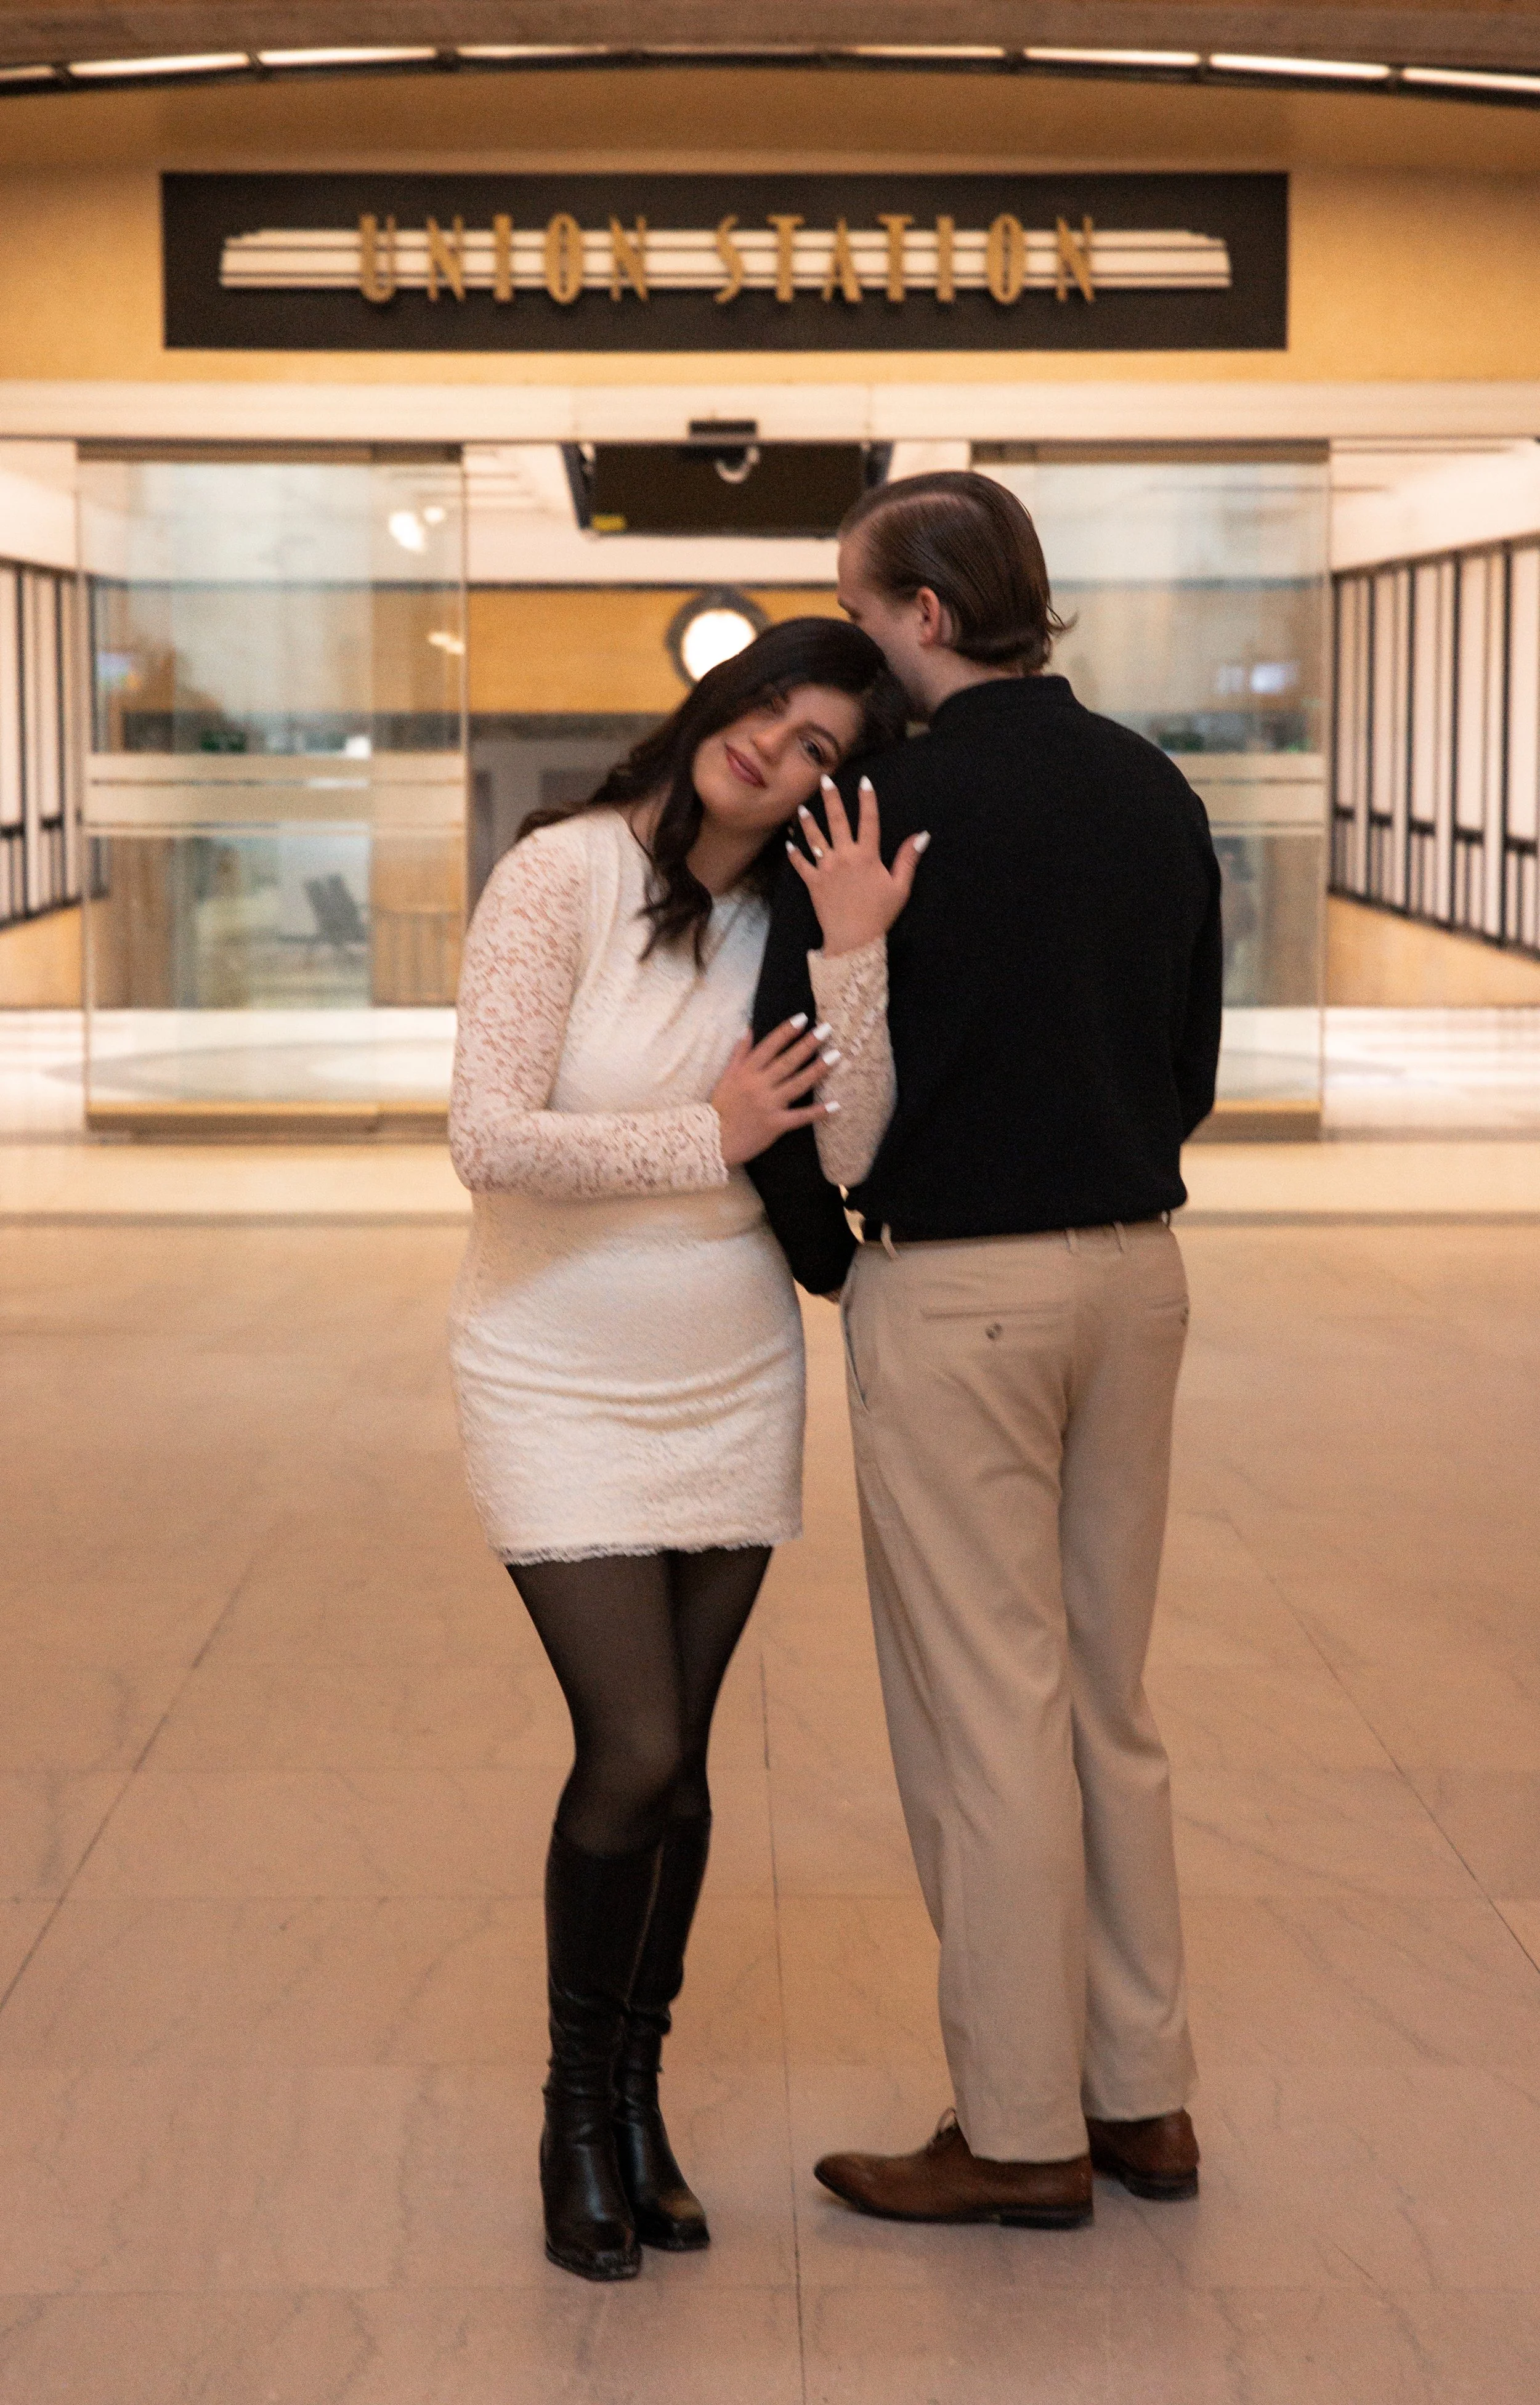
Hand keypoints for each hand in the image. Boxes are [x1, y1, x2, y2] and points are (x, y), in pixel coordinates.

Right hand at [711, 1015, 840, 1168]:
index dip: (786, 1031)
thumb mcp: (726, 1076)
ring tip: (836, 1056)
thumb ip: (739, 1053)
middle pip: (788, 1061)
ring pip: (798, 1084)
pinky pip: (800, 1117)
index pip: (770, 1046)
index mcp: (746, 1072)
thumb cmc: (720, 1108)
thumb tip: (749, 1029)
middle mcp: (759, 1085)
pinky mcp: (775, 1125)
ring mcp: (769, 1105)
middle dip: (808, 1044)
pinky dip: (818, 1112)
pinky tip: (835, 1105)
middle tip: (826, 1029)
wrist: (712, 1140)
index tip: (803, 1018)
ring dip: (818, 1070)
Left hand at [787, 775, 929, 958]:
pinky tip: (789, 845)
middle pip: (837, 821)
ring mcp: (826, 868)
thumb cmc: (880, 914)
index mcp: (867, 855)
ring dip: (808, 822)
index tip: (864, 782)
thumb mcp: (900, 887)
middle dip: (831, 799)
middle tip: (824, 780)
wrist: (853, 938)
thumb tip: (922, 836)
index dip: (867, 800)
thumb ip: (907, 859)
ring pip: (815, 839)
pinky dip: (795, 855)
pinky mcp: (813, 882)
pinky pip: (801, 865)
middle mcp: (845, 856)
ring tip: (802, 808)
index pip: (869, 820)